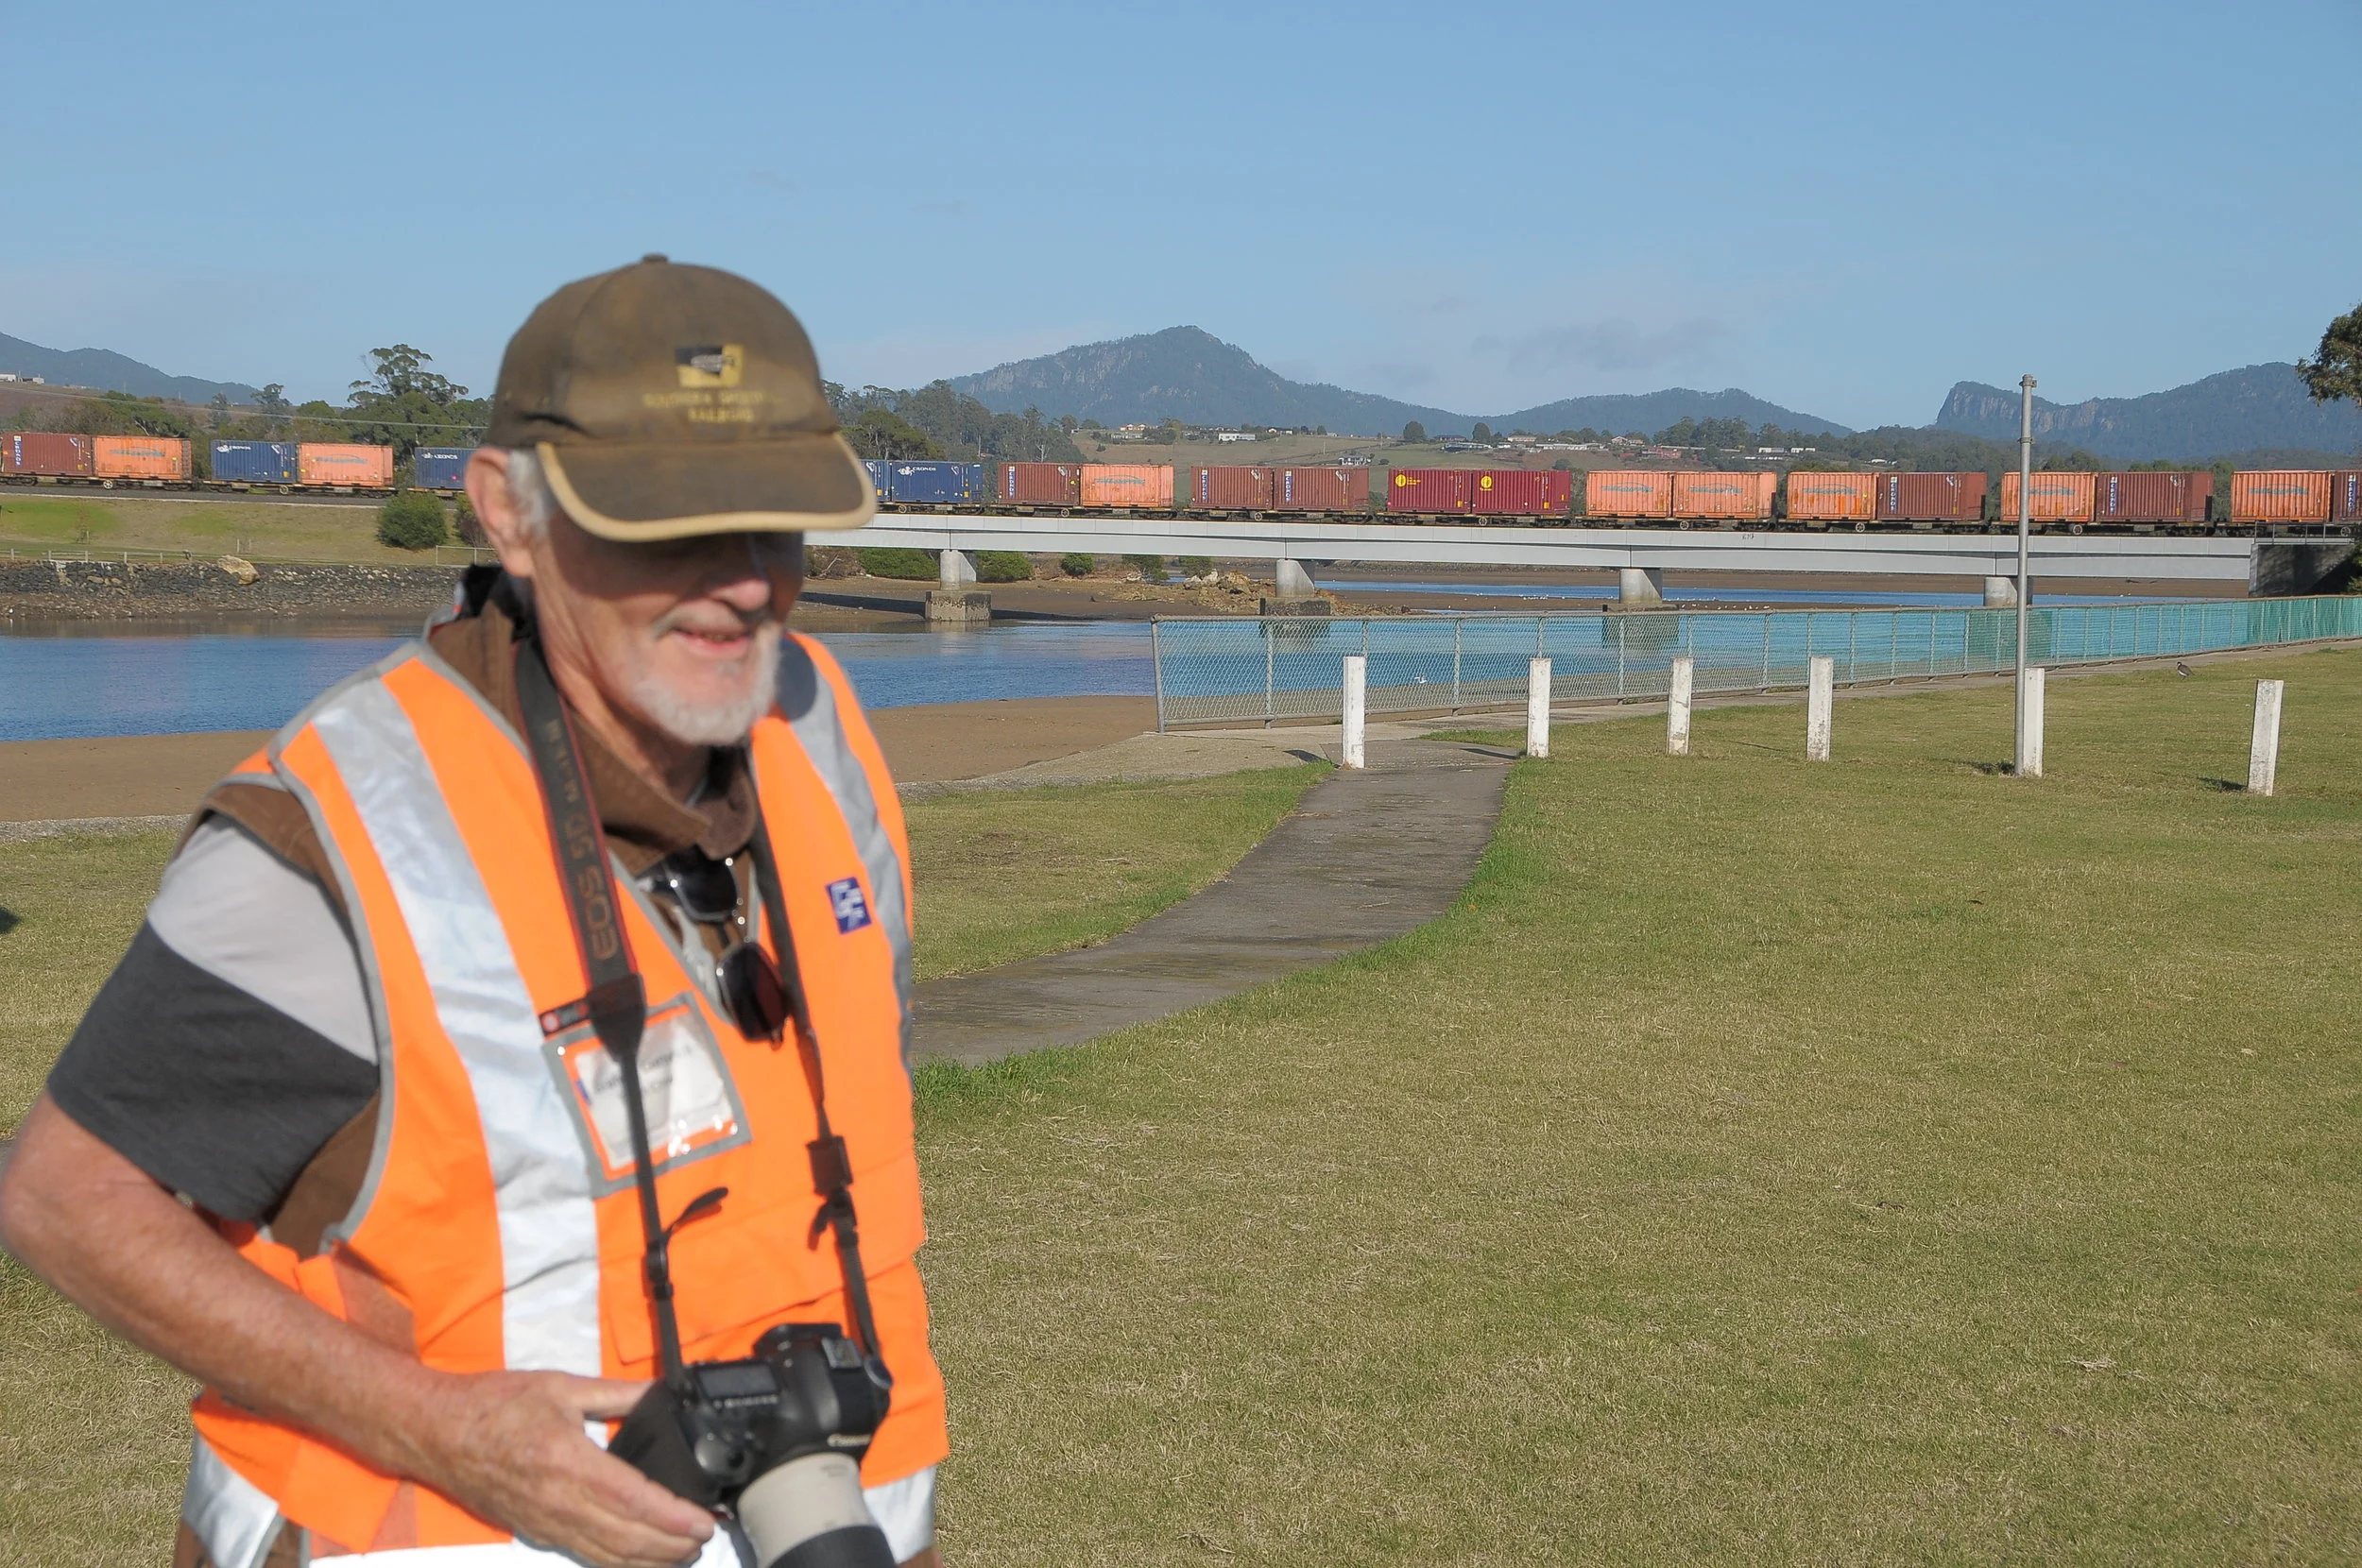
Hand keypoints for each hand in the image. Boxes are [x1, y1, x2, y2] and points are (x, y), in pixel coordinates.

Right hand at [395, 1369, 714, 1567]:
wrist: (436, 1432)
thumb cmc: (494, 1405)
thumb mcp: (560, 1386)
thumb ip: (616, 1394)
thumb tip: (659, 1393)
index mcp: (569, 1461)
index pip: (633, 1499)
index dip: (673, 1517)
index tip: (703, 1520)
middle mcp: (558, 1501)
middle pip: (626, 1537)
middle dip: (671, 1545)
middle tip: (705, 1538)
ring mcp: (545, 1522)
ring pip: (607, 1554)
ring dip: (649, 1560)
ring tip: (682, 1555)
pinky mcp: (535, 1530)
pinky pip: (584, 1553)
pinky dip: (616, 1562)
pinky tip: (638, 1559)